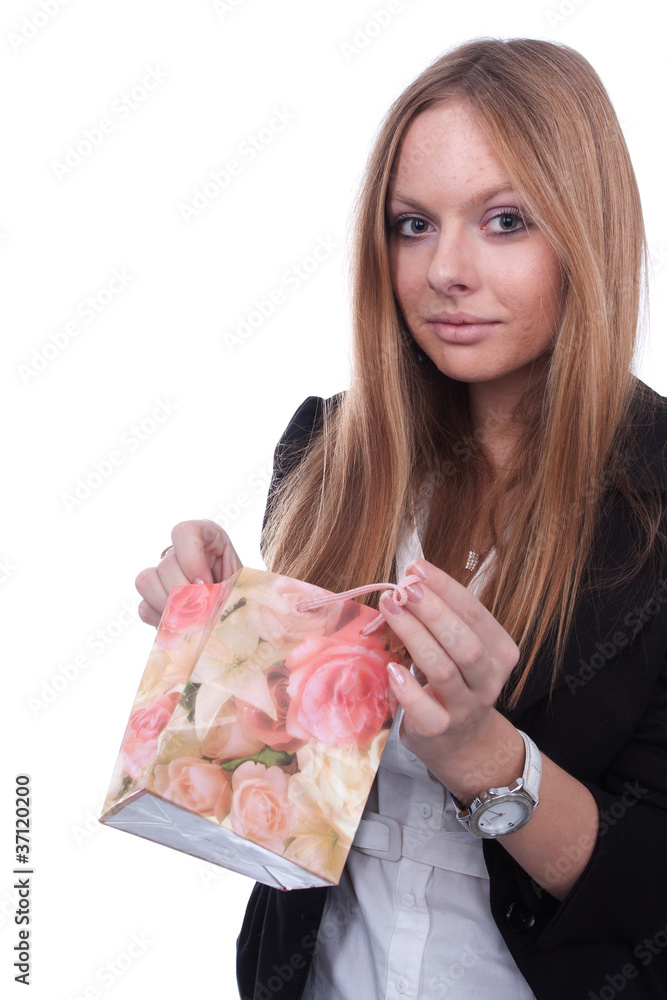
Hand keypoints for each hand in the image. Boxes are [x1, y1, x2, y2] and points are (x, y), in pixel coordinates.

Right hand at [135, 519, 242, 626]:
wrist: (239, 608)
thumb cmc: (243, 590)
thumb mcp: (242, 581)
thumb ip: (229, 585)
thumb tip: (209, 599)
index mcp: (204, 535)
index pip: (183, 532)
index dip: (192, 561)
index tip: (206, 583)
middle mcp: (178, 551)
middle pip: (166, 564)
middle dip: (185, 592)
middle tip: (204, 609)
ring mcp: (161, 573)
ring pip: (146, 582)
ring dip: (170, 606)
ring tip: (193, 619)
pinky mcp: (152, 599)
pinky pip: (144, 607)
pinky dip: (162, 620)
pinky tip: (183, 626)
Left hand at [380, 558, 520, 795]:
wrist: (461, 740)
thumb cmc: (454, 680)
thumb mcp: (456, 647)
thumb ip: (440, 617)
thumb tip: (408, 579)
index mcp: (500, 651)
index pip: (475, 613)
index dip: (445, 588)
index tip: (416, 568)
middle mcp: (489, 679)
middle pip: (463, 641)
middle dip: (432, 611)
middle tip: (404, 589)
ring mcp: (466, 706)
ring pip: (443, 669)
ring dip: (414, 636)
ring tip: (390, 610)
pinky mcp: (440, 728)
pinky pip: (424, 708)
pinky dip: (407, 687)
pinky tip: (391, 668)